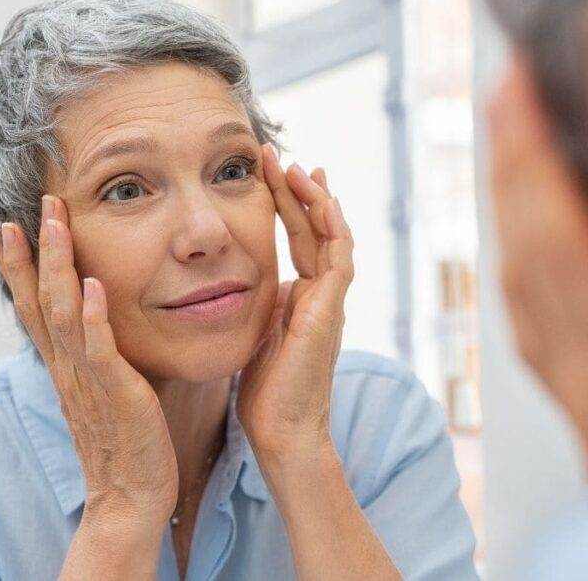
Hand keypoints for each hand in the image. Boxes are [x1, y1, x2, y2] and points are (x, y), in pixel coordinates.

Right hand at [0, 195, 177, 523]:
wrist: (130, 497)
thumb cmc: (125, 442)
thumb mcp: (102, 388)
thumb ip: (96, 354)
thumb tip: (98, 318)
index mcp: (63, 365)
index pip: (30, 305)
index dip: (15, 265)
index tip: (0, 224)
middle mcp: (66, 367)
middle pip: (35, 300)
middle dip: (26, 253)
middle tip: (15, 209)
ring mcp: (87, 379)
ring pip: (62, 313)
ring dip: (57, 266)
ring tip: (54, 223)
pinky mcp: (116, 394)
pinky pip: (99, 350)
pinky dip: (92, 317)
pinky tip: (91, 285)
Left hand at [237, 146, 353, 461]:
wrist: (282, 431)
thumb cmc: (266, 392)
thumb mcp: (258, 334)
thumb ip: (262, 305)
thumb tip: (249, 281)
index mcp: (303, 298)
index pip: (300, 239)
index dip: (288, 205)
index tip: (273, 172)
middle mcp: (321, 295)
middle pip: (316, 230)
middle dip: (299, 191)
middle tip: (281, 156)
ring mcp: (330, 303)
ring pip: (332, 238)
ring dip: (316, 201)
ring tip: (299, 167)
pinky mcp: (330, 313)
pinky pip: (338, 262)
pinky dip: (334, 230)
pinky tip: (324, 203)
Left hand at [488, 56, 587, 473]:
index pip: (562, 240)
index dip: (536, 164)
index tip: (521, 100)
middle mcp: (577, 354)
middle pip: (528, 241)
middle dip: (514, 161)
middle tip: (507, 93)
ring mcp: (562, 365)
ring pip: (518, 264)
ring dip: (510, 195)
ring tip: (510, 136)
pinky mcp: (561, 374)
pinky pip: (523, 297)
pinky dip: (518, 242)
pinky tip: (520, 220)